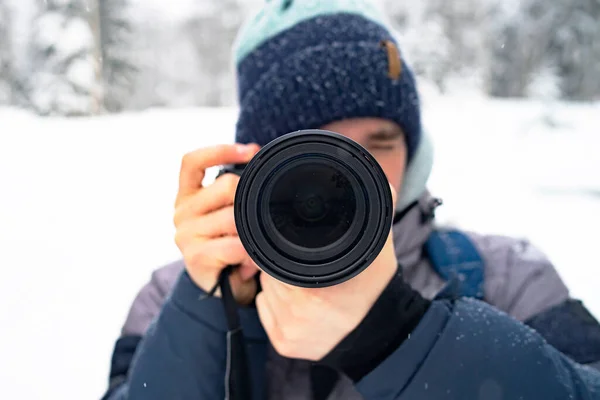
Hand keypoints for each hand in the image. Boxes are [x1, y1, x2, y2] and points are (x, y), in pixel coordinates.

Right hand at [173, 143, 260, 304]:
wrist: (222, 287)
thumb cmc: (227, 244)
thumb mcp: (225, 212)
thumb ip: (233, 190)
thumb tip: (255, 155)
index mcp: (187, 195)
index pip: (192, 162)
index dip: (220, 150)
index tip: (251, 150)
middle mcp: (181, 212)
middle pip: (226, 186)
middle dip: (249, 199)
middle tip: (259, 218)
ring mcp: (186, 234)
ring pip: (234, 216)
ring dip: (251, 231)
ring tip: (255, 243)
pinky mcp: (195, 256)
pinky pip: (235, 245)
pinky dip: (249, 251)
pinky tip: (251, 258)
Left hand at [256, 185, 397, 360]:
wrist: (379, 333)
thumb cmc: (374, 285)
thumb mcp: (377, 245)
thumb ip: (375, 208)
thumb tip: (376, 179)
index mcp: (315, 288)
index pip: (277, 257)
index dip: (281, 247)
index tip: (294, 245)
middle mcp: (298, 312)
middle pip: (269, 272)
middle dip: (281, 263)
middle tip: (305, 265)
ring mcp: (289, 331)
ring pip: (266, 290)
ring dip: (277, 283)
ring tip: (304, 283)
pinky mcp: (284, 345)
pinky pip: (265, 311)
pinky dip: (275, 303)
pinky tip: (299, 303)